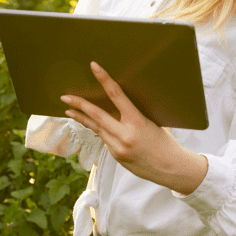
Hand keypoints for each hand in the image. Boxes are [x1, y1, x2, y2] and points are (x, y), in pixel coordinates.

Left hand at [61, 61, 207, 194]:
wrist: (171, 169)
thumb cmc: (165, 142)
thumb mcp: (153, 122)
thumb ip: (135, 114)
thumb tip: (120, 101)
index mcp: (137, 121)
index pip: (117, 95)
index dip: (104, 79)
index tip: (94, 66)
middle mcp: (125, 135)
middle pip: (96, 115)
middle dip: (79, 104)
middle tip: (65, 97)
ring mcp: (118, 147)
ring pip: (96, 128)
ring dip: (82, 118)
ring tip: (69, 110)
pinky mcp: (115, 156)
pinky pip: (104, 138)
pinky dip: (99, 130)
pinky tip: (93, 124)